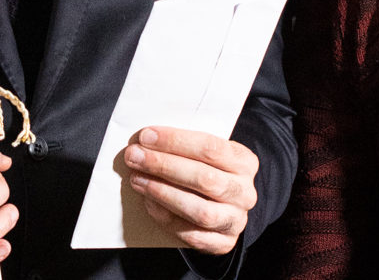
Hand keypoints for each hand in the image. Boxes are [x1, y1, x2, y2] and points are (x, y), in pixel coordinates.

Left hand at [123, 127, 257, 255]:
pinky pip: (193, 235)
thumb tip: (147, 140)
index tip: (146, 136)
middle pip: (204, 178)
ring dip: (163, 193)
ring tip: (137, 179)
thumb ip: (182, 145)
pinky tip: (149, 203)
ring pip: (200, 210)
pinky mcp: (223, 242)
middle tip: (134, 156)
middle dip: (164, 165)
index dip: (175, 141)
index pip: (210, 147)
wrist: (221, 205)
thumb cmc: (205, 168)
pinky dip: (167, 218)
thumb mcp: (203, 151)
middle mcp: (244, 192)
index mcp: (243, 161)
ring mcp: (236, 220)